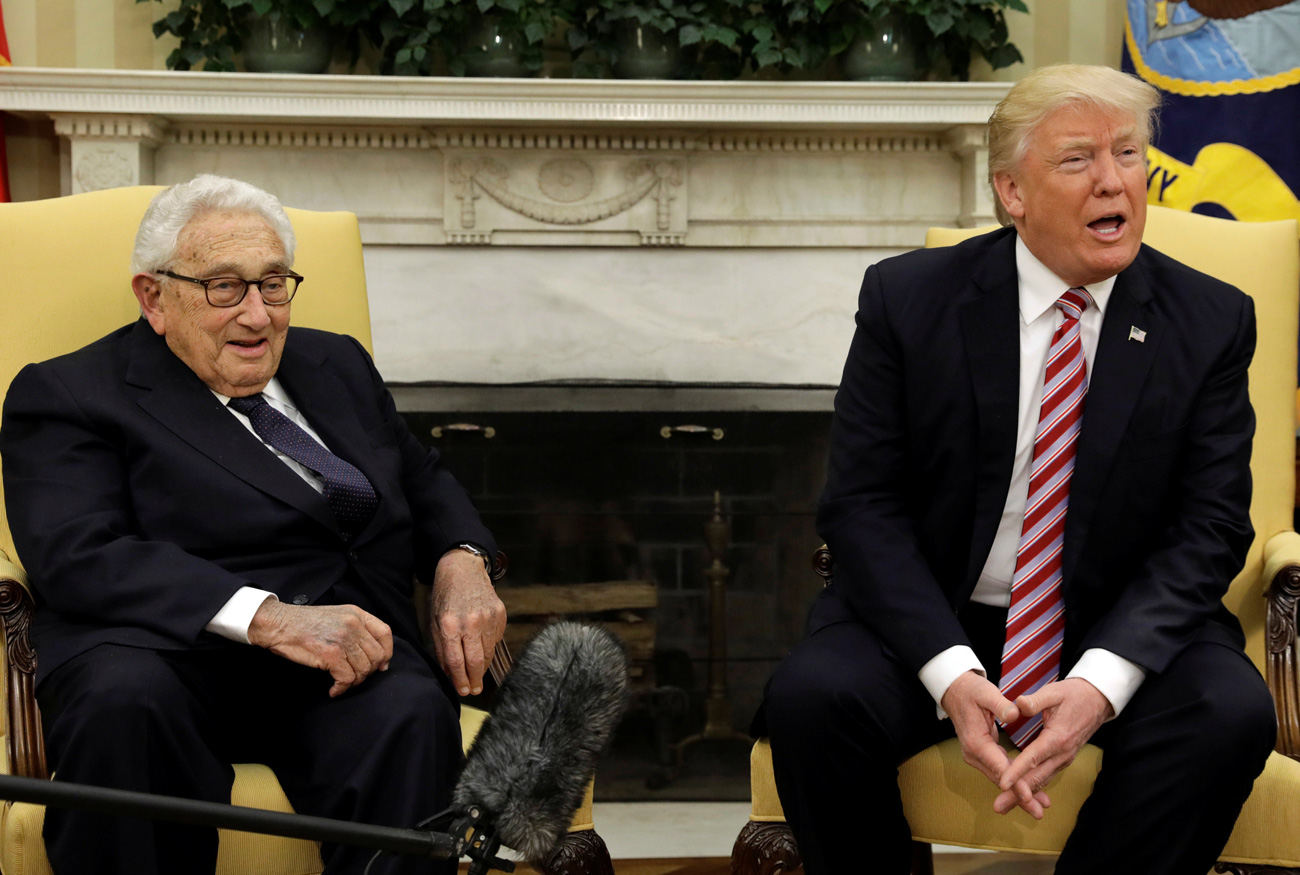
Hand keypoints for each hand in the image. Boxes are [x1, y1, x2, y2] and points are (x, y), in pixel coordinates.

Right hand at [247, 600, 392, 697]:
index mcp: (357, 614)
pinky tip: (334, 689)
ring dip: (354, 682)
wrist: (278, 624)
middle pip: (377, 655)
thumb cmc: (304, 624)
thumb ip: (356, 630)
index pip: (385, 633)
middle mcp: (354, 624)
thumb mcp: (337, 616)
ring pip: (363, 669)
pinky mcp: (331, 654)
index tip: (381, 666)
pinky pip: (347, 678)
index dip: (387, 652)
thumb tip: (376, 655)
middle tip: (355, 678)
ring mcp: (343, 639)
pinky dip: (342, 688)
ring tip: (342, 684)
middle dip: (368, 672)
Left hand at [431, 548, 505, 696]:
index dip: (460, 680)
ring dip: (483, 667)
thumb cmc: (445, 596)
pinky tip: (483, 648)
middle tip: (474, 691)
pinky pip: (496, 639)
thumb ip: (442, 648)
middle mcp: (471, 622)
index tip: (462, 691)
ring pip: (488, 652)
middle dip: (475, 680)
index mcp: (450, 625)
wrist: (463, 568)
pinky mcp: (500, 613)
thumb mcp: (435, 621)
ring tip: (478, 676)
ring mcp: (488, 618)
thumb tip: (450, 673)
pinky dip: (489, 648)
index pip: (457, 661)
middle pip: (476, 661)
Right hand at [942, 671, 1051, 818]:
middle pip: (1000, 779)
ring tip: (1040, 806)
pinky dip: (1014, 782)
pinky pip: (1000, 771)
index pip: (999, 767)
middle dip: (1020, 797)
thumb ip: (1000, 704)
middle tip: (1039, 811)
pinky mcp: (982, 754)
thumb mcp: (986, 692)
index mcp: (976, 742)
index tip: (1029, 796)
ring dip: (1019, 793)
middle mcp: (974, 754)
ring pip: (1000, 779)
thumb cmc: (971, 691)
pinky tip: (1029, 790)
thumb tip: (1014, 713)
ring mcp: (976, 756)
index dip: (1015, 782)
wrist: (955, 691)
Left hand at [994, 678, 1113, 816]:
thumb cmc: (1074, 695)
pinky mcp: (1063, 759)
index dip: (1016, 772)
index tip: (1002, 784)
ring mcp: (1064, 758)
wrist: (1097, 701)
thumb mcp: (1054, 692)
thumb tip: (1018, 704)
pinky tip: (1021, 796)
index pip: (1033, 758)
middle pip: (1036, 777)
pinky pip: (1046, 776)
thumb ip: (1035, 700)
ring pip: (1041, 780)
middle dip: (1017, 794)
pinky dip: (1033, 788)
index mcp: (1057, 738)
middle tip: (998, 806)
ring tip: (1004, 806)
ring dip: (1024, 795)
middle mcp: (1062, 753)